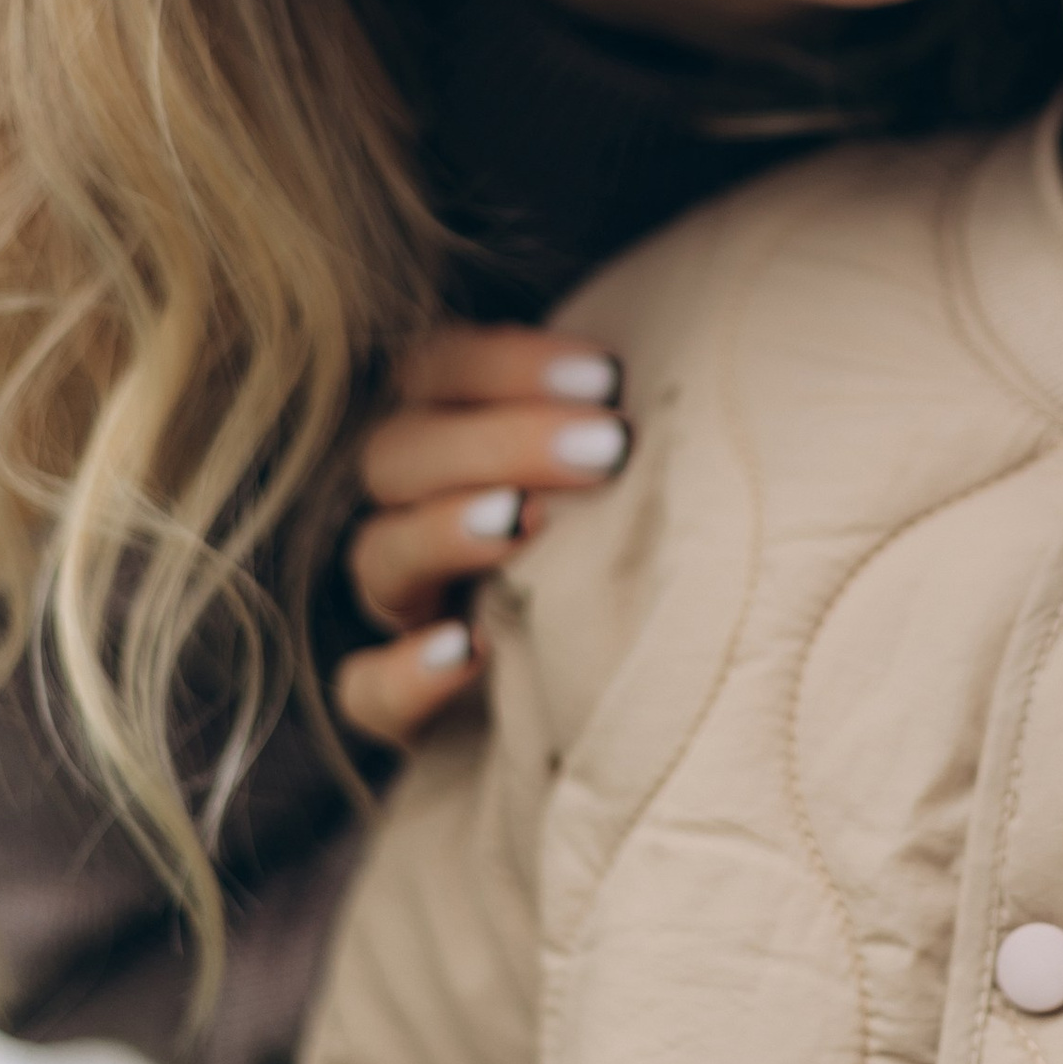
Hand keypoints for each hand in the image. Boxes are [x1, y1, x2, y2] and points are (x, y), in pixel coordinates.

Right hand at [334, 322, 627, 748]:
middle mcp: (414, 516)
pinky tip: (470, 649)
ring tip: (528, 525)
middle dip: (500, 440)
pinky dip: (406, 671)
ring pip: (378, 556)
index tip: (606, 377)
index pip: (434, 370)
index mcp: (453, 440)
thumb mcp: (631, 474)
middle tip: (605, 448)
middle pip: (398, 454)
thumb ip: (624, 419)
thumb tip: (696, 358)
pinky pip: (366, 690)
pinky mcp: (400, 705)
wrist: (641, 694)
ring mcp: (405, 610)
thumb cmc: (643, 546)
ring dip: (447, 530)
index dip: (504, 364)